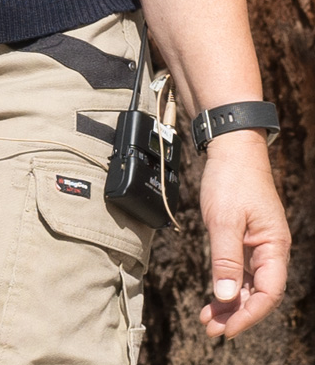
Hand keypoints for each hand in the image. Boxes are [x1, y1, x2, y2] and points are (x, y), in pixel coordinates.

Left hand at [196, 130, 289, 338]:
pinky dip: (226, 284)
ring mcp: (257, 245)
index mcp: (274, 247)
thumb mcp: (224, 220)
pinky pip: (238, 270)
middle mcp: (270, 250)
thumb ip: (226, 259)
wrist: (231, 150)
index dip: (249, 314)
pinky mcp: (243, 239)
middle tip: (211, 330)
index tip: (227, 328)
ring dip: (229, 303)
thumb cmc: (231, 181)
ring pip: (247, 284)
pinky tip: (213, 297)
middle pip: (258, 293)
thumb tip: (227, 295)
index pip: (268, 292)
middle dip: (236, 314)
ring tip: (207, 319)